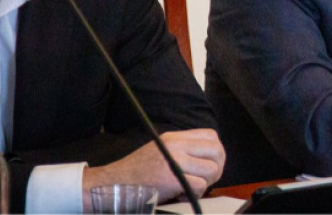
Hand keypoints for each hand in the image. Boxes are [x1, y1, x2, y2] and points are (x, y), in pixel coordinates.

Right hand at [82, 128, 224, 211]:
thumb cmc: (138, 172)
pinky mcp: (172, 179)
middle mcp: (176, 145)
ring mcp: (175, 161)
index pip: (211, 135)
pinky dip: (195, 194)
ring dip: (206, 183)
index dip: (216, 152)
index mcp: (175, 138)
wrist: (114, 185)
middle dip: (217, 168)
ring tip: (190, 188)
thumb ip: (183, 149)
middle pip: (217, 151)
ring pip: (212, 169)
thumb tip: (210, 158)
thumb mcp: (161, 150)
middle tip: (204, 180)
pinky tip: (181, 196)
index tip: (209, 165)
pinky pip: (200, 186)